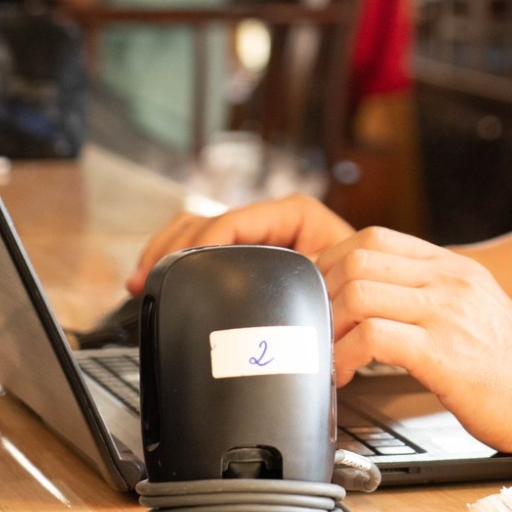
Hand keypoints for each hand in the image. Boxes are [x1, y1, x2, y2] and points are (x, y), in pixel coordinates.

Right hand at [126, 193, 353, 294]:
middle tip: (146, 278)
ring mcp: (255, 233)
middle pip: (205, 221)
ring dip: (166, 251)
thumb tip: (269, 296)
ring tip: (143, 279)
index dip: (199, 244)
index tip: (177, 270)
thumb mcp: (334, 280)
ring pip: (195, 228)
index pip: (232, 220)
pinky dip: (176, 256)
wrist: (369, 296)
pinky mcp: (245, 251)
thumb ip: (305, 280)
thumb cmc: (359, 284)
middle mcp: (270, 218)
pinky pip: (201, 243)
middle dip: (172, 248)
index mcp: (294, 214)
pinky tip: (157, 277)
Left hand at [319, 227, 511, 458]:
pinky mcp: (443, 352)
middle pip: (358, 258)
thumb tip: (380, 302)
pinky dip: (344, 357)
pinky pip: (373, 337)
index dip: (333, 263)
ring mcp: (446, 312)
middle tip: (314, 330)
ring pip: (359, 292)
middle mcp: (449, 280)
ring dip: (328, 326)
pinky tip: (345, 377)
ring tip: (326, 355)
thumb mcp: (474, 309)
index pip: (375, 238)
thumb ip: (432, 297)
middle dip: (322, 294)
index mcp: (453, 267)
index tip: (320, 296)